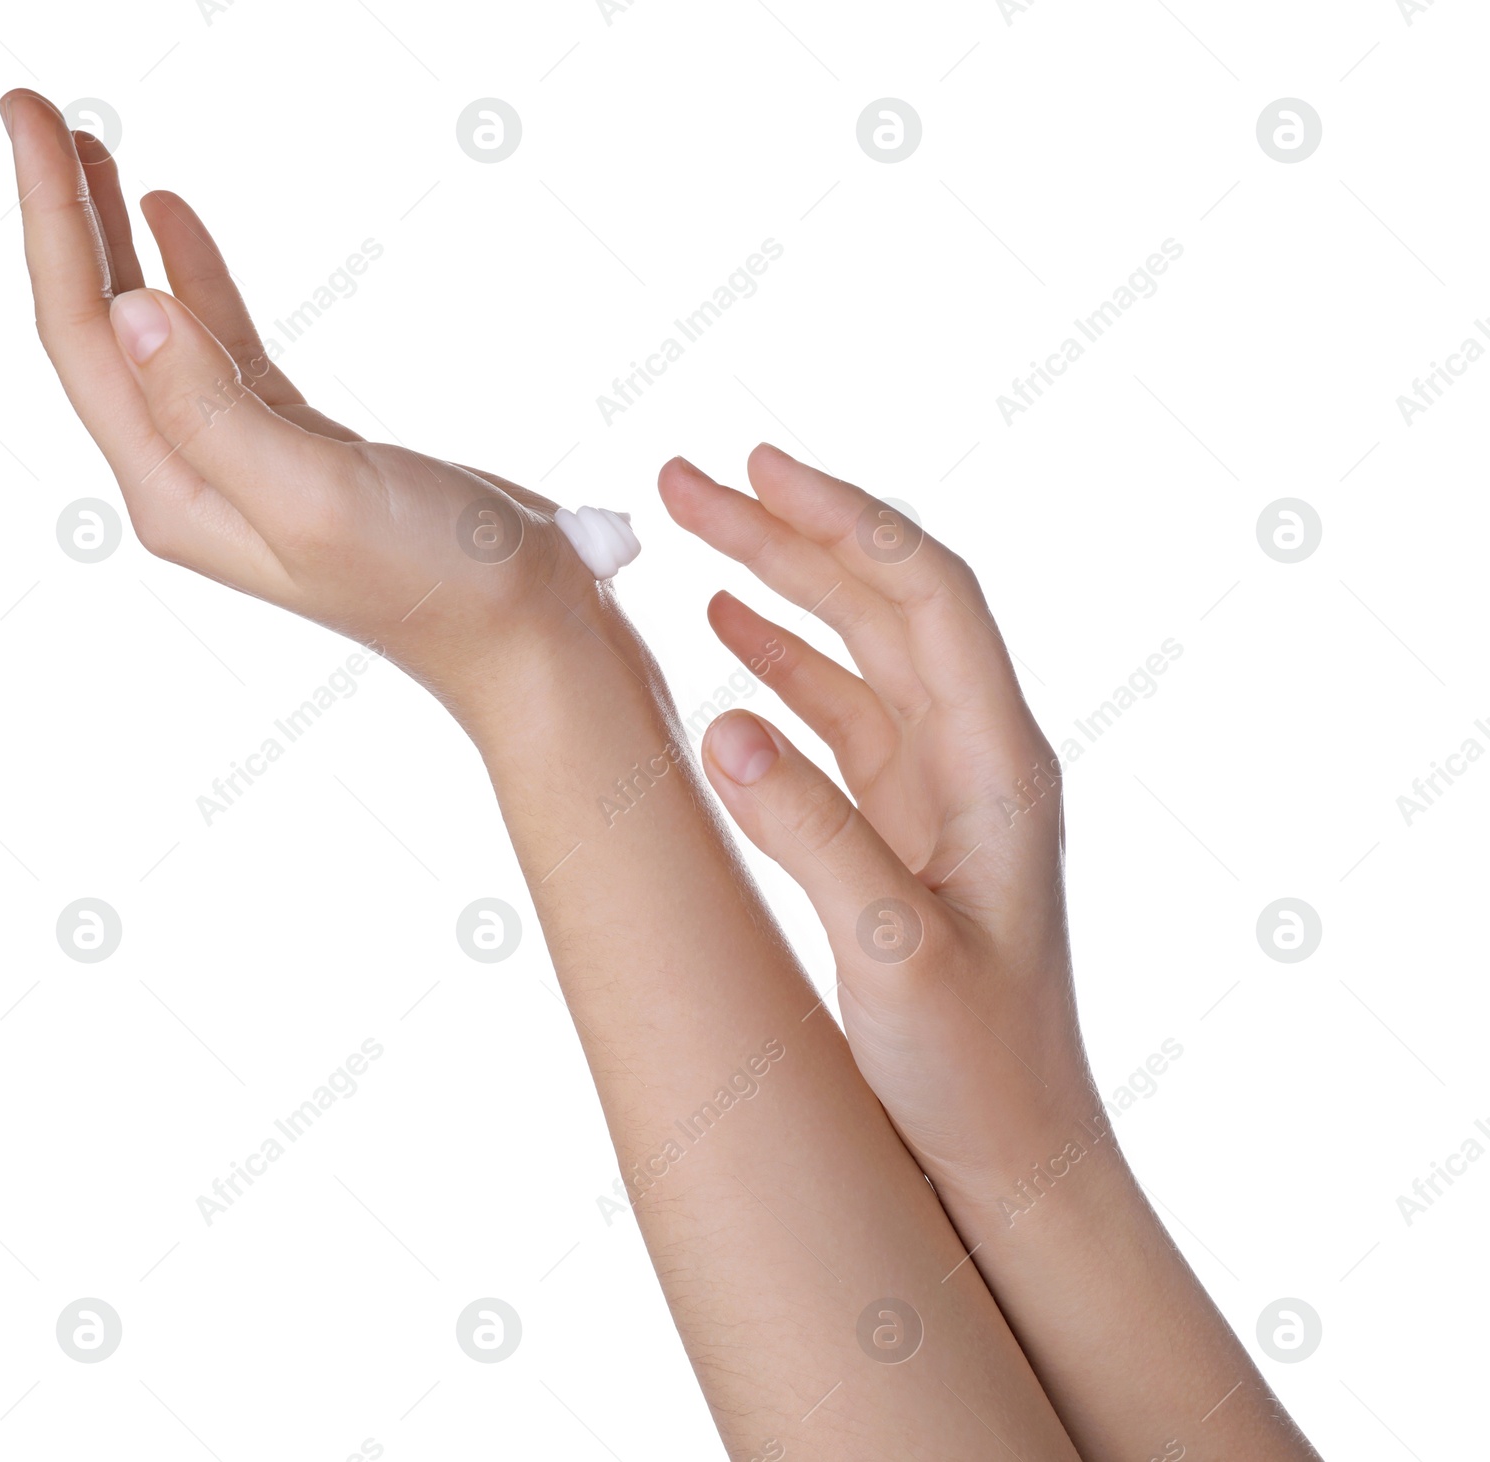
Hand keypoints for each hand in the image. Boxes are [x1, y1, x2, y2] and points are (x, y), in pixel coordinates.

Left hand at [0, 89, 595, 728]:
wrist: (522, 627)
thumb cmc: (434, 580)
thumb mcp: (316, 495)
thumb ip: (213, 411)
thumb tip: (130, 309)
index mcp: (181, 492)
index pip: (86, 340)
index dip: (51, 225)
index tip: (29, 119)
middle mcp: (195, 478)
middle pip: (102, 331)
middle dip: (64, 219)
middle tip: (35, 110)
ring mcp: (246, 461)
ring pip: (156, 332)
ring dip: (116, 243)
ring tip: (91, 152)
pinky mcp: (301, 446)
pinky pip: (222, 346)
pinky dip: (194, 279)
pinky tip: (169, 222)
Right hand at [661, 447, 1096, 1200]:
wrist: (1012, 1153)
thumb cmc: (977, 1069)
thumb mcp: (893, 955)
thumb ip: (812, 836)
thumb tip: (720, 727)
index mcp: (998, 766)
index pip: (927, 596)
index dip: (846, 521)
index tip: (759, 469)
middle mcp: (974, 757)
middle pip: (882, 604)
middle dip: (789, 534)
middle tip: (688, 481)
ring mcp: (937, 790)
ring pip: (855, 652)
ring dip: (778, 590)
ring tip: (696, 535)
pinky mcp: (900, 827)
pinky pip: (838, 717)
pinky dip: (782, 668)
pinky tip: (729, 640)